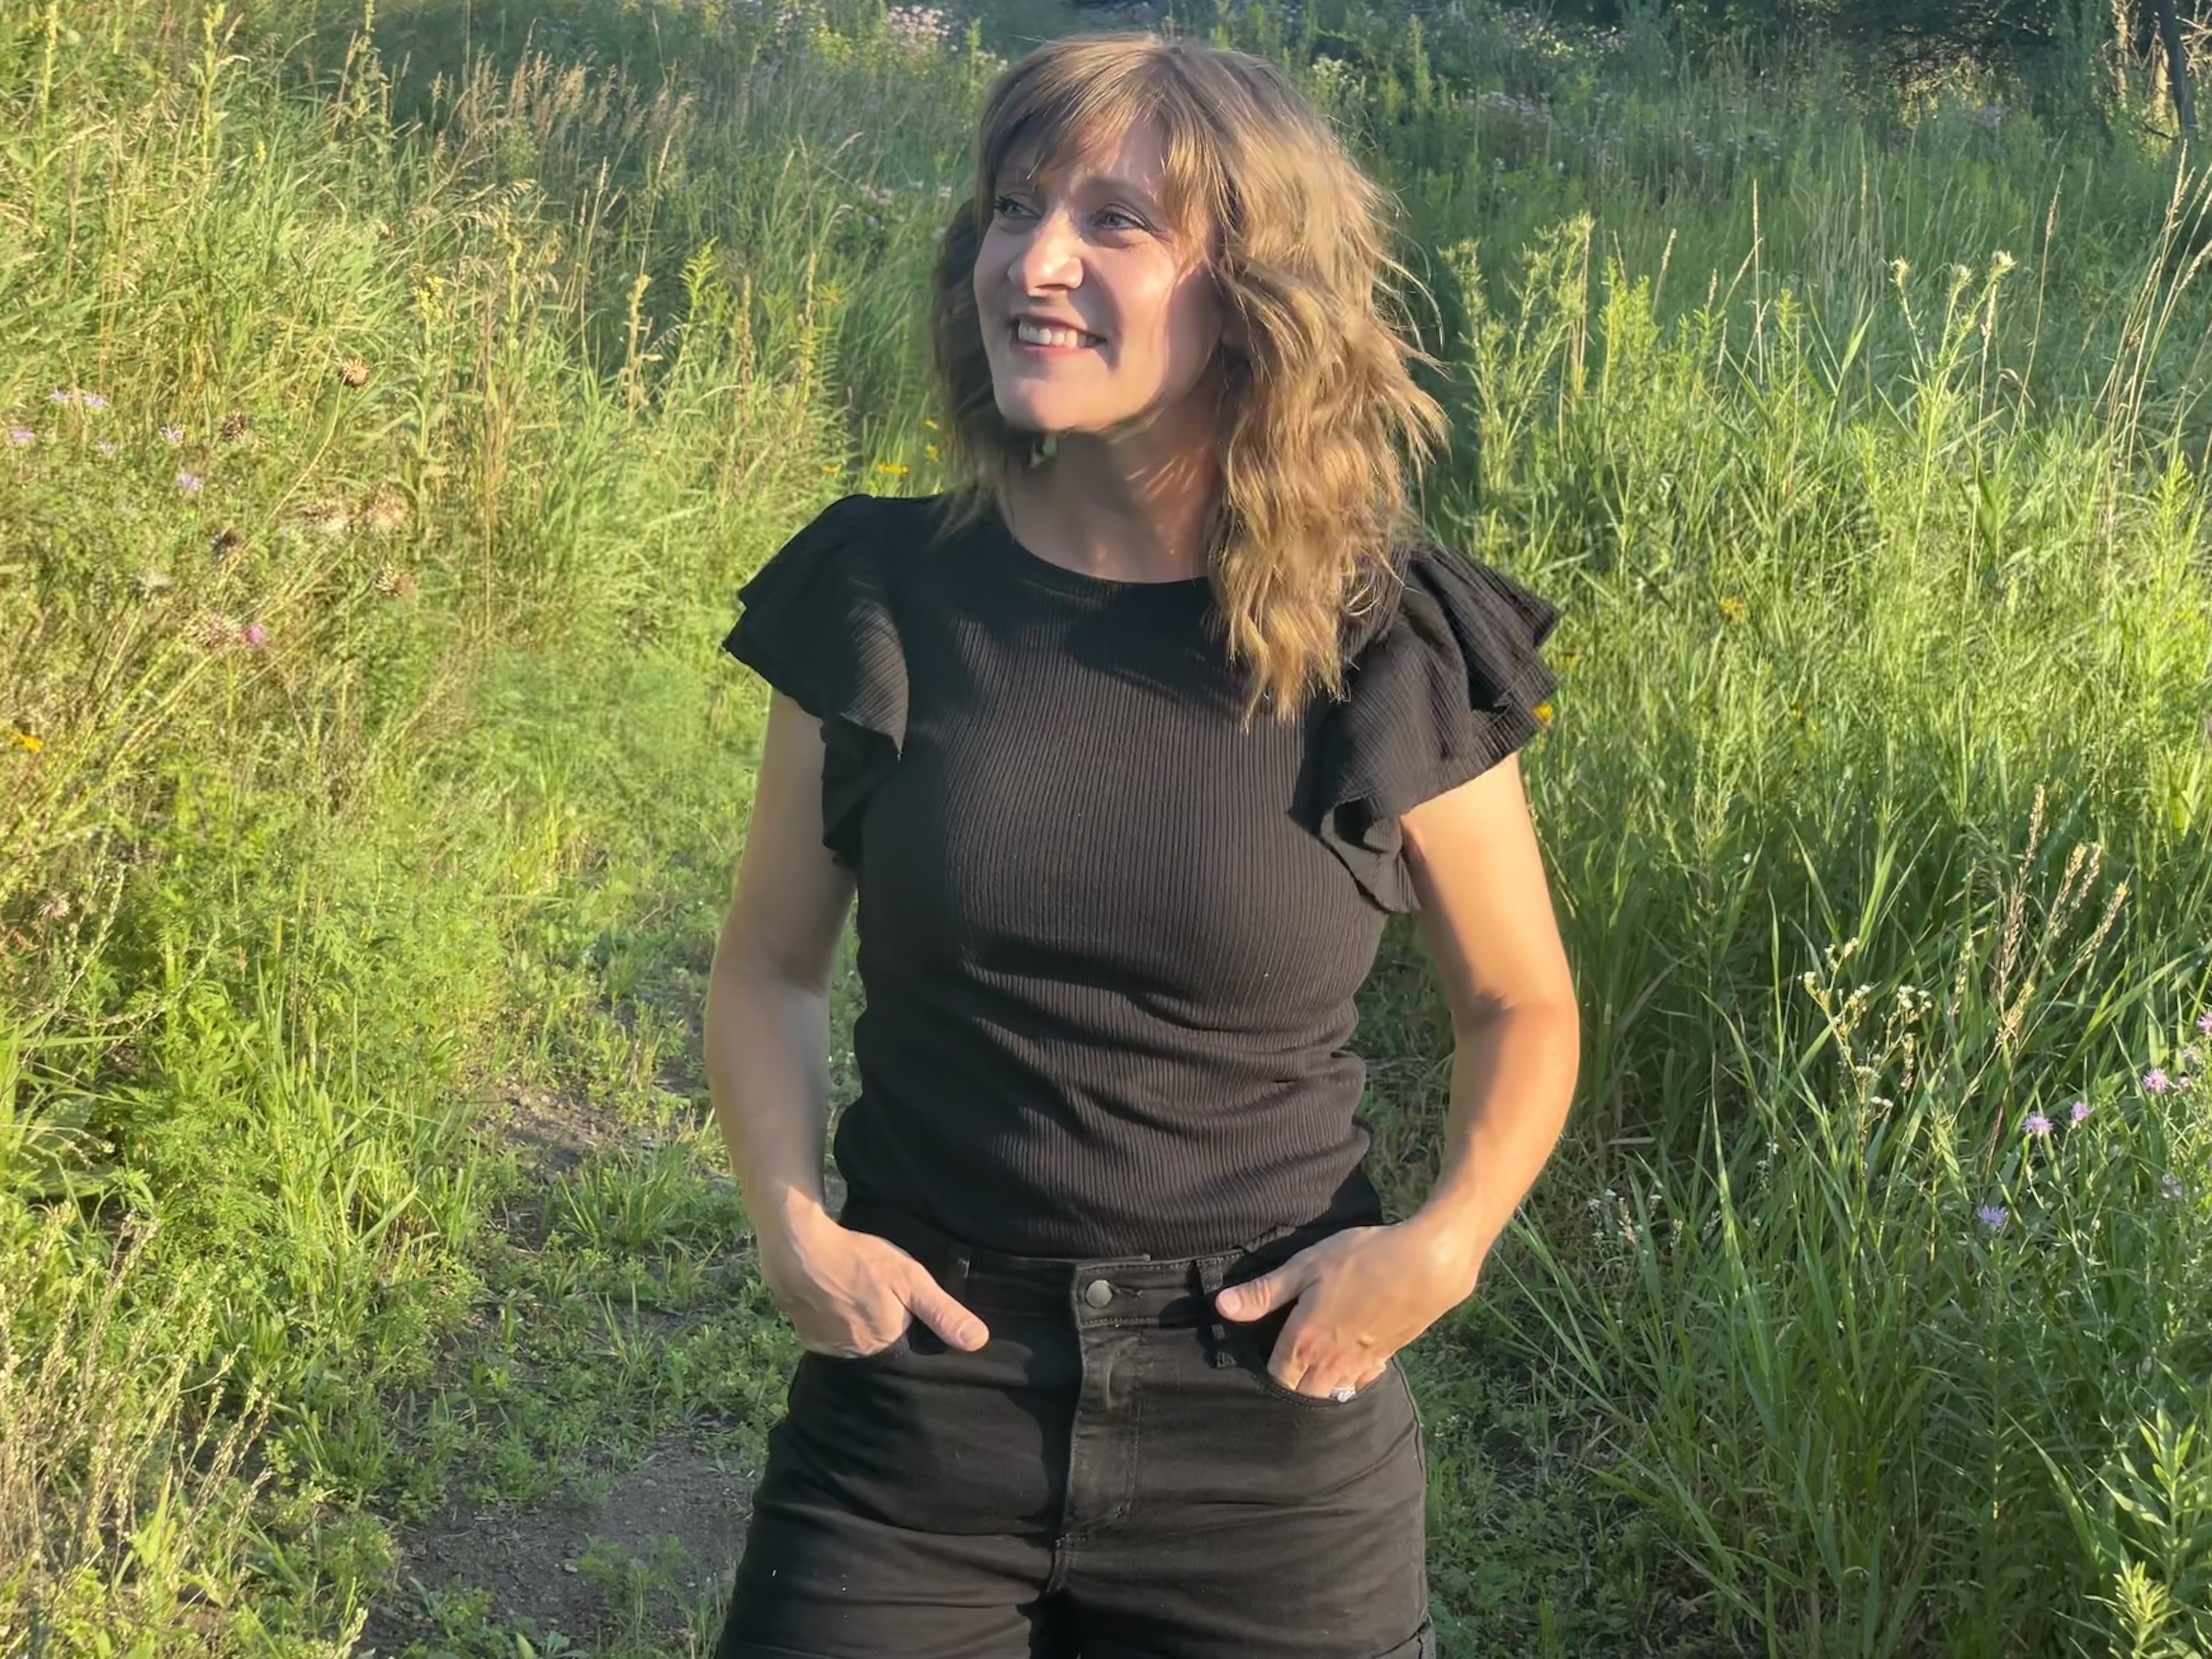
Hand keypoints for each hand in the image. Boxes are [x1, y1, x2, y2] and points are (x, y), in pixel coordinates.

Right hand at [757, 1205, 989, 1358]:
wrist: (798, 1249)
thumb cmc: (858, 1261)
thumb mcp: (910, 1278)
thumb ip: (942, 1312)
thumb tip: (978, 1342)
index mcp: (886, 1346)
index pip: (912, 1353)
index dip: (915, 1334)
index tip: (914, 1316)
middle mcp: (857, 1358)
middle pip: (884, 1351)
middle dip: (890, 1335)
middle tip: (884, 1304)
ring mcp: (830, 1351)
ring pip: (858, 1347)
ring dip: (864, 1332)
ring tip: (864, 1306)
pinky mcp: (809, 1340)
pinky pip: (834, 1342)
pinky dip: (840, 1329)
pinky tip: (842, 1307)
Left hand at [1213, 1217, 1483, 1398]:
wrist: (1428, 1266)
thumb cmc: (1363, 1259)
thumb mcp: (1307, 1265)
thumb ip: (1265, 1292)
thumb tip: (1222, 1307)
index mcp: (1306, 1342)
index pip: (1276, 1378)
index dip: (1263, 1376)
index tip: (1255, 1364)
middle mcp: (1331, 1362)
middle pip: (1303, 1397)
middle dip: (1290, 1392)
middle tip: (1281, 1375)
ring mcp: (1361, 1363)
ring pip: (1332, 1395)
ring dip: (1318, 1392)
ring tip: (1307, 1379)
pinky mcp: (1385, 1357)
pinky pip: (1359, 1383)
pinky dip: (1348, 1384)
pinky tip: (1344, 1371)